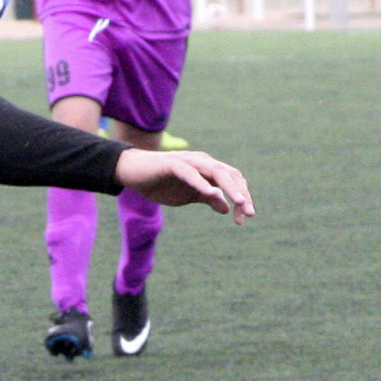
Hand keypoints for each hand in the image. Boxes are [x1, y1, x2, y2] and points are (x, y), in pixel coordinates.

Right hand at [114, 147, 253, 221]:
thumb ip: (207, 199)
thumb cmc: (160, 183)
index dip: (242, 198)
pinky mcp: (172, 164)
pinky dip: (201, 183)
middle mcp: (202, 162)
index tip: (244, 218)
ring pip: (216, 171)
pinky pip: (190, 173)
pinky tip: (211, 193)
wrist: (132, 172)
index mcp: (208, 169)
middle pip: (230, 174)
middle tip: (249, 213)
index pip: (233, 180)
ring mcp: (188, 161)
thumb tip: (227, 209)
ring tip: (240, 201)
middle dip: (242, 194)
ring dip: (229, 187)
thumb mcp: (188, 195)